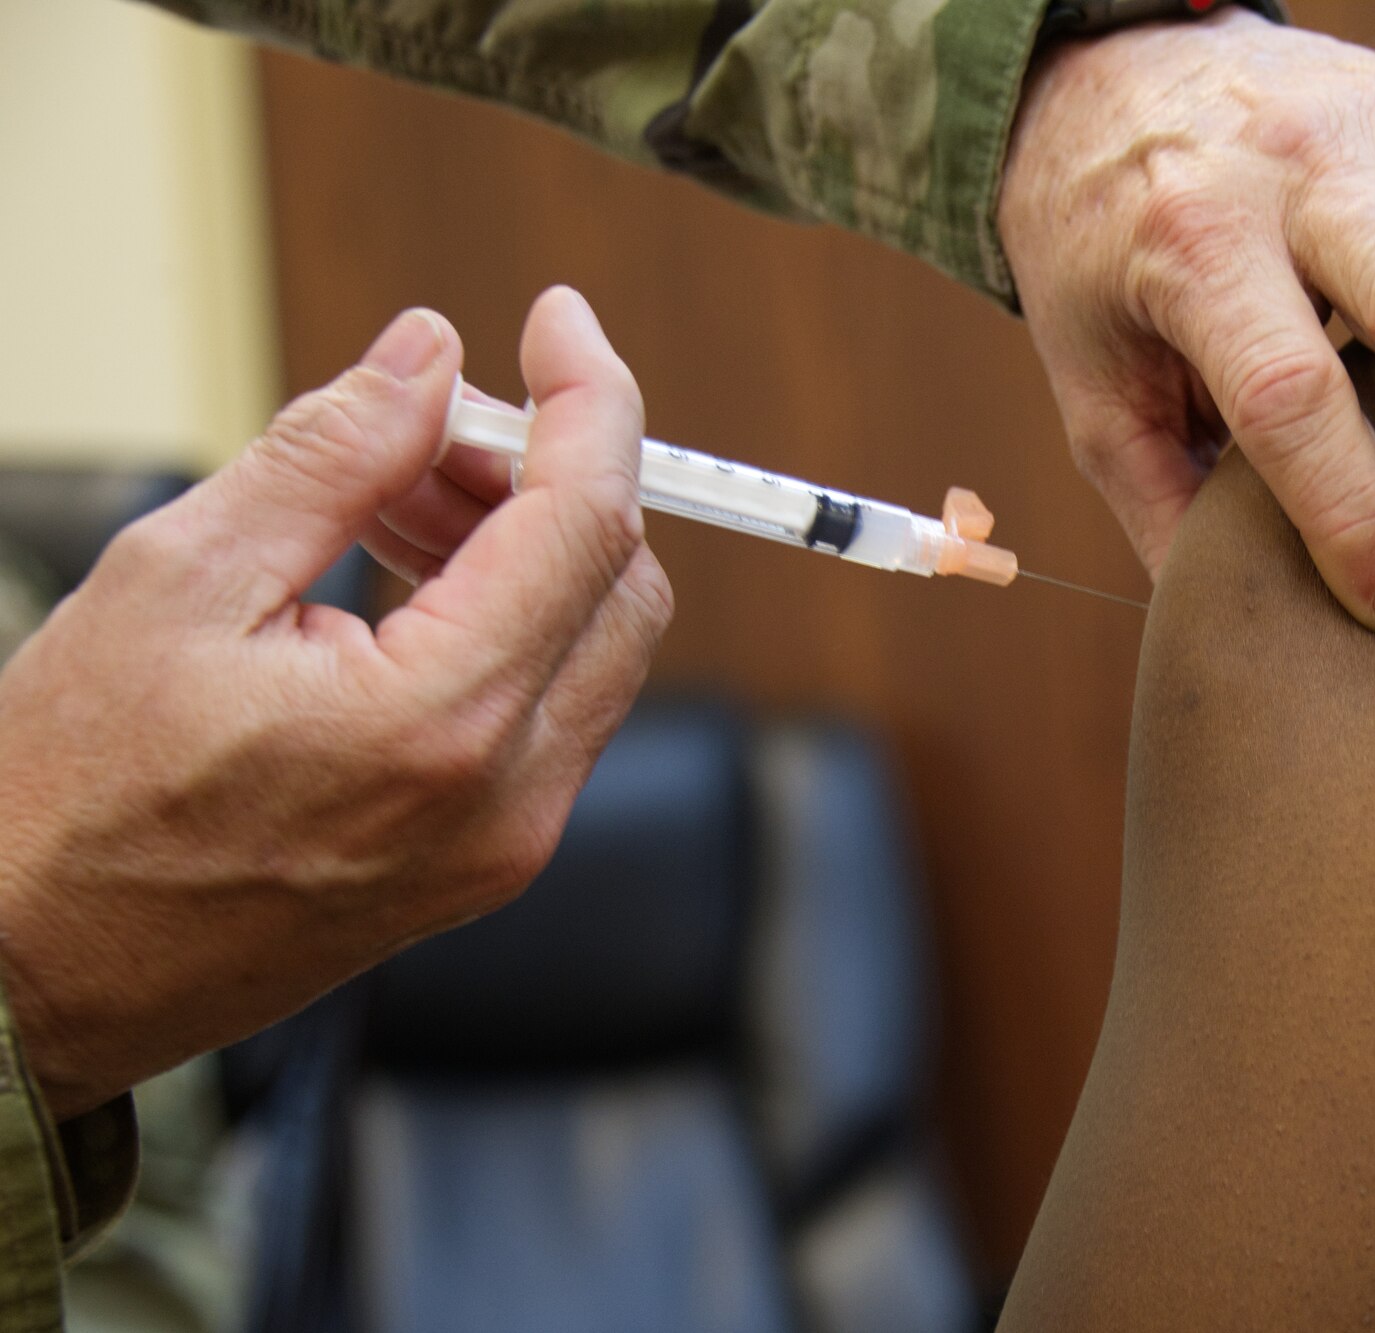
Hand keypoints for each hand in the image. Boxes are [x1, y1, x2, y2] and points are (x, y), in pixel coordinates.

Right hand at [0, 288, 671, 1117]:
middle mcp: (508, 796)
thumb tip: (428, 357)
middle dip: (549, 474)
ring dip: (526, 546)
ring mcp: (506, 842)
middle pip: (617, 583)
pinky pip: (550, 712)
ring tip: (390, 503)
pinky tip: (401, 584)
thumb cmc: (68, 802)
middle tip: (432, 429)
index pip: (586, 521)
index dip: (587, 398)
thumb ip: (331, 455)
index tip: (558, 320)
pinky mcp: (484, 863)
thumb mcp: (178, 580)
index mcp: (442, 721)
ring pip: (594, 646)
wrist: (30, 981)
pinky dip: (508, 624)